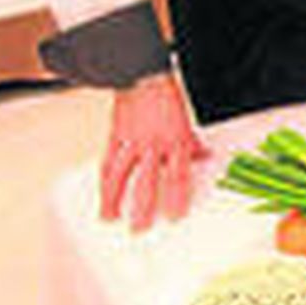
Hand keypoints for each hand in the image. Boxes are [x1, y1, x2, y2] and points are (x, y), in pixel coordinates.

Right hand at [100, 72, 206, 231]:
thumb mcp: (186, 121)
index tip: (174, 216)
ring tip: (110, 218)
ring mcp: (133, 142)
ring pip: (122, 175)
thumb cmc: (165, 97)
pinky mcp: (116, 137)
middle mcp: (154, 144)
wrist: (143, 76)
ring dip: (115, 199)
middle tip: (140, 228)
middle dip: (143, 207)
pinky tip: (102, 194)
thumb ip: (192, 143)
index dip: (176, 197)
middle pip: (147, 181)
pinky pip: (108, 162)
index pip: (177, 175)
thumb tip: (203, 155)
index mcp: (175, 141)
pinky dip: (104, 181)